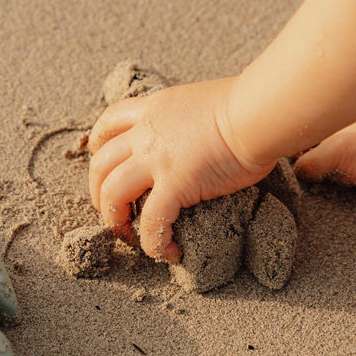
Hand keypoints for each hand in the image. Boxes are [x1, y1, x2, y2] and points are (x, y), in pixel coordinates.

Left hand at [88, 77, 275, 261]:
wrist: (257, 113)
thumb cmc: (247, 105)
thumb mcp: (203, 102)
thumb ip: (191, 118)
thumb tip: (205, 133)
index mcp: (154, 108)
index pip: (110, 123)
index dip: (99, 147)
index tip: (103, 163)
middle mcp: (146, 132)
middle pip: (100, 164)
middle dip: (98, 192)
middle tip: (114, 212)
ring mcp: (156, 159)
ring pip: (112, 194)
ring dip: (115, 220)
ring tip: (130, 237)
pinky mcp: (175, 185)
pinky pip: (152, 222)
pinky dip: (155, 243)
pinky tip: (169, 253)